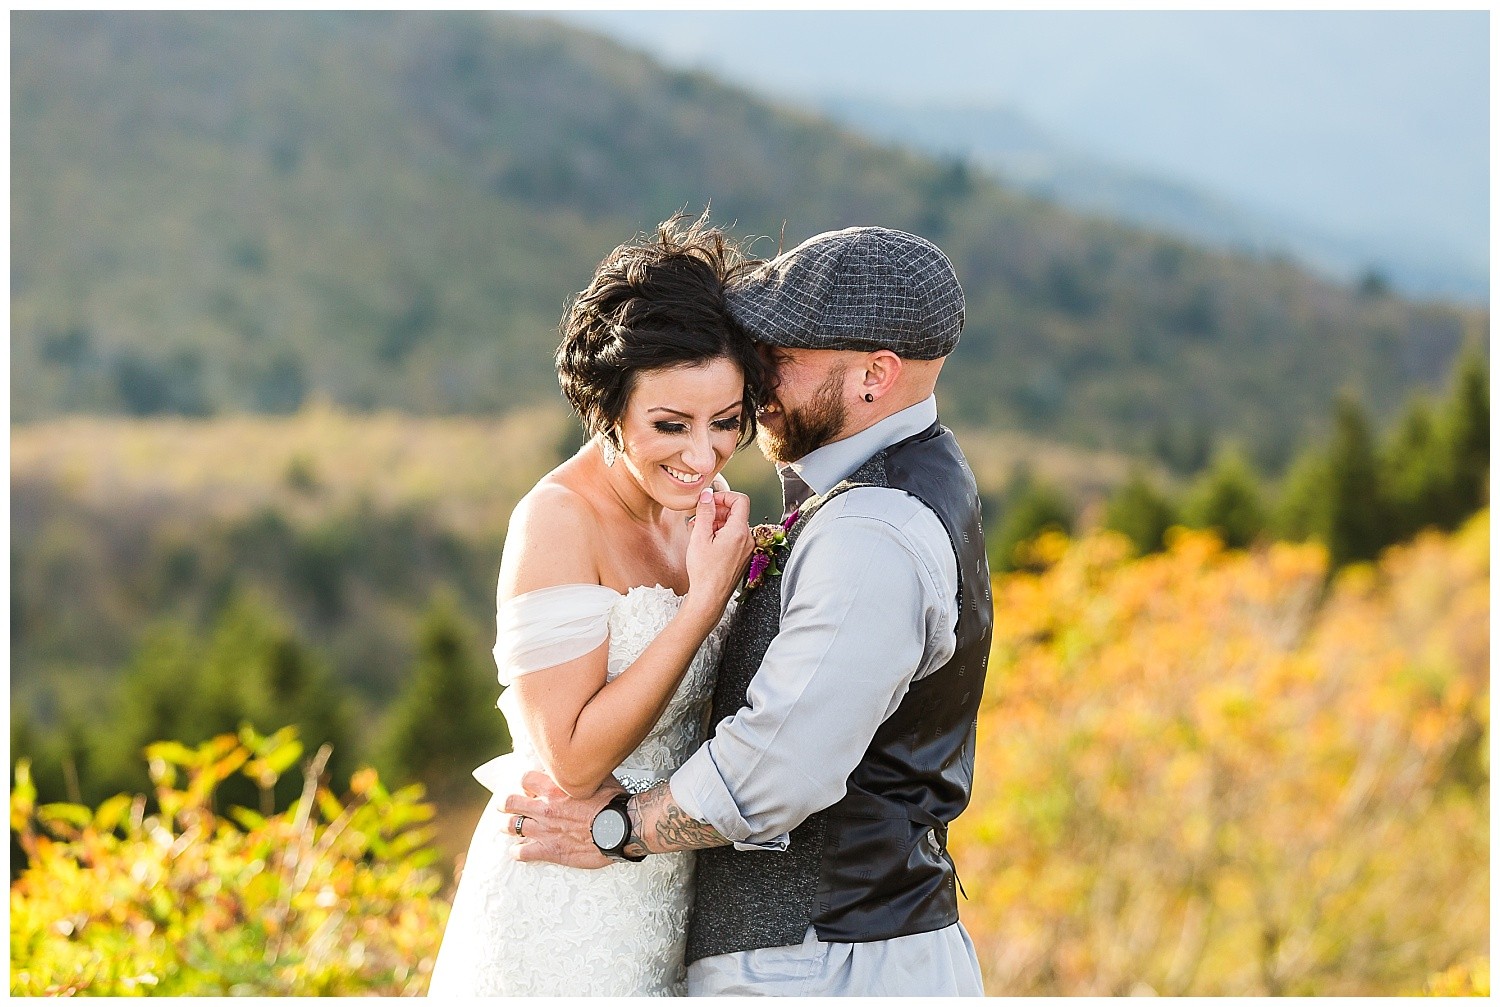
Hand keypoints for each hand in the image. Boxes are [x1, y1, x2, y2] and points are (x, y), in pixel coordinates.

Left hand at [503, 770, 622, 868]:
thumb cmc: (614, 804)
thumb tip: (585, 764)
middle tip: (506, 806)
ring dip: (507, 827)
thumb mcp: (599, 778)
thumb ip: (584, 773)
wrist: (621, 829)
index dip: (524, 783)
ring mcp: (544, 830)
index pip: (524, 779)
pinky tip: (518, 851)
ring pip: (510, 827)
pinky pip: (521, 853)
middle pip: (510, 802)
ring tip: (508, 828)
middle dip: (505, 804)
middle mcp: (545, 808)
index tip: (528, 788)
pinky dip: (517, 852)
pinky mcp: (549, 850)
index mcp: (555, 788)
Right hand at [684, 489, 751, 614]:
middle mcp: (747, 539)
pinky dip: (721, 534)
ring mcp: (747, 549)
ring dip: (717, 523)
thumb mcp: (700, 537)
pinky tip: (706, 542)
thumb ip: (705, 512)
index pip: (740, 500)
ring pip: (734, 526)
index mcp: (739, 531)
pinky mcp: (742, 557)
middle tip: (700, 516)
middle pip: (736, 513)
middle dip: (717, 511)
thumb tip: (707, 496)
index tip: (711, 500)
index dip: (724, 496)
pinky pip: (734, 538)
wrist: (709, 597)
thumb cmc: (705, 572)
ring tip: (699, 531)